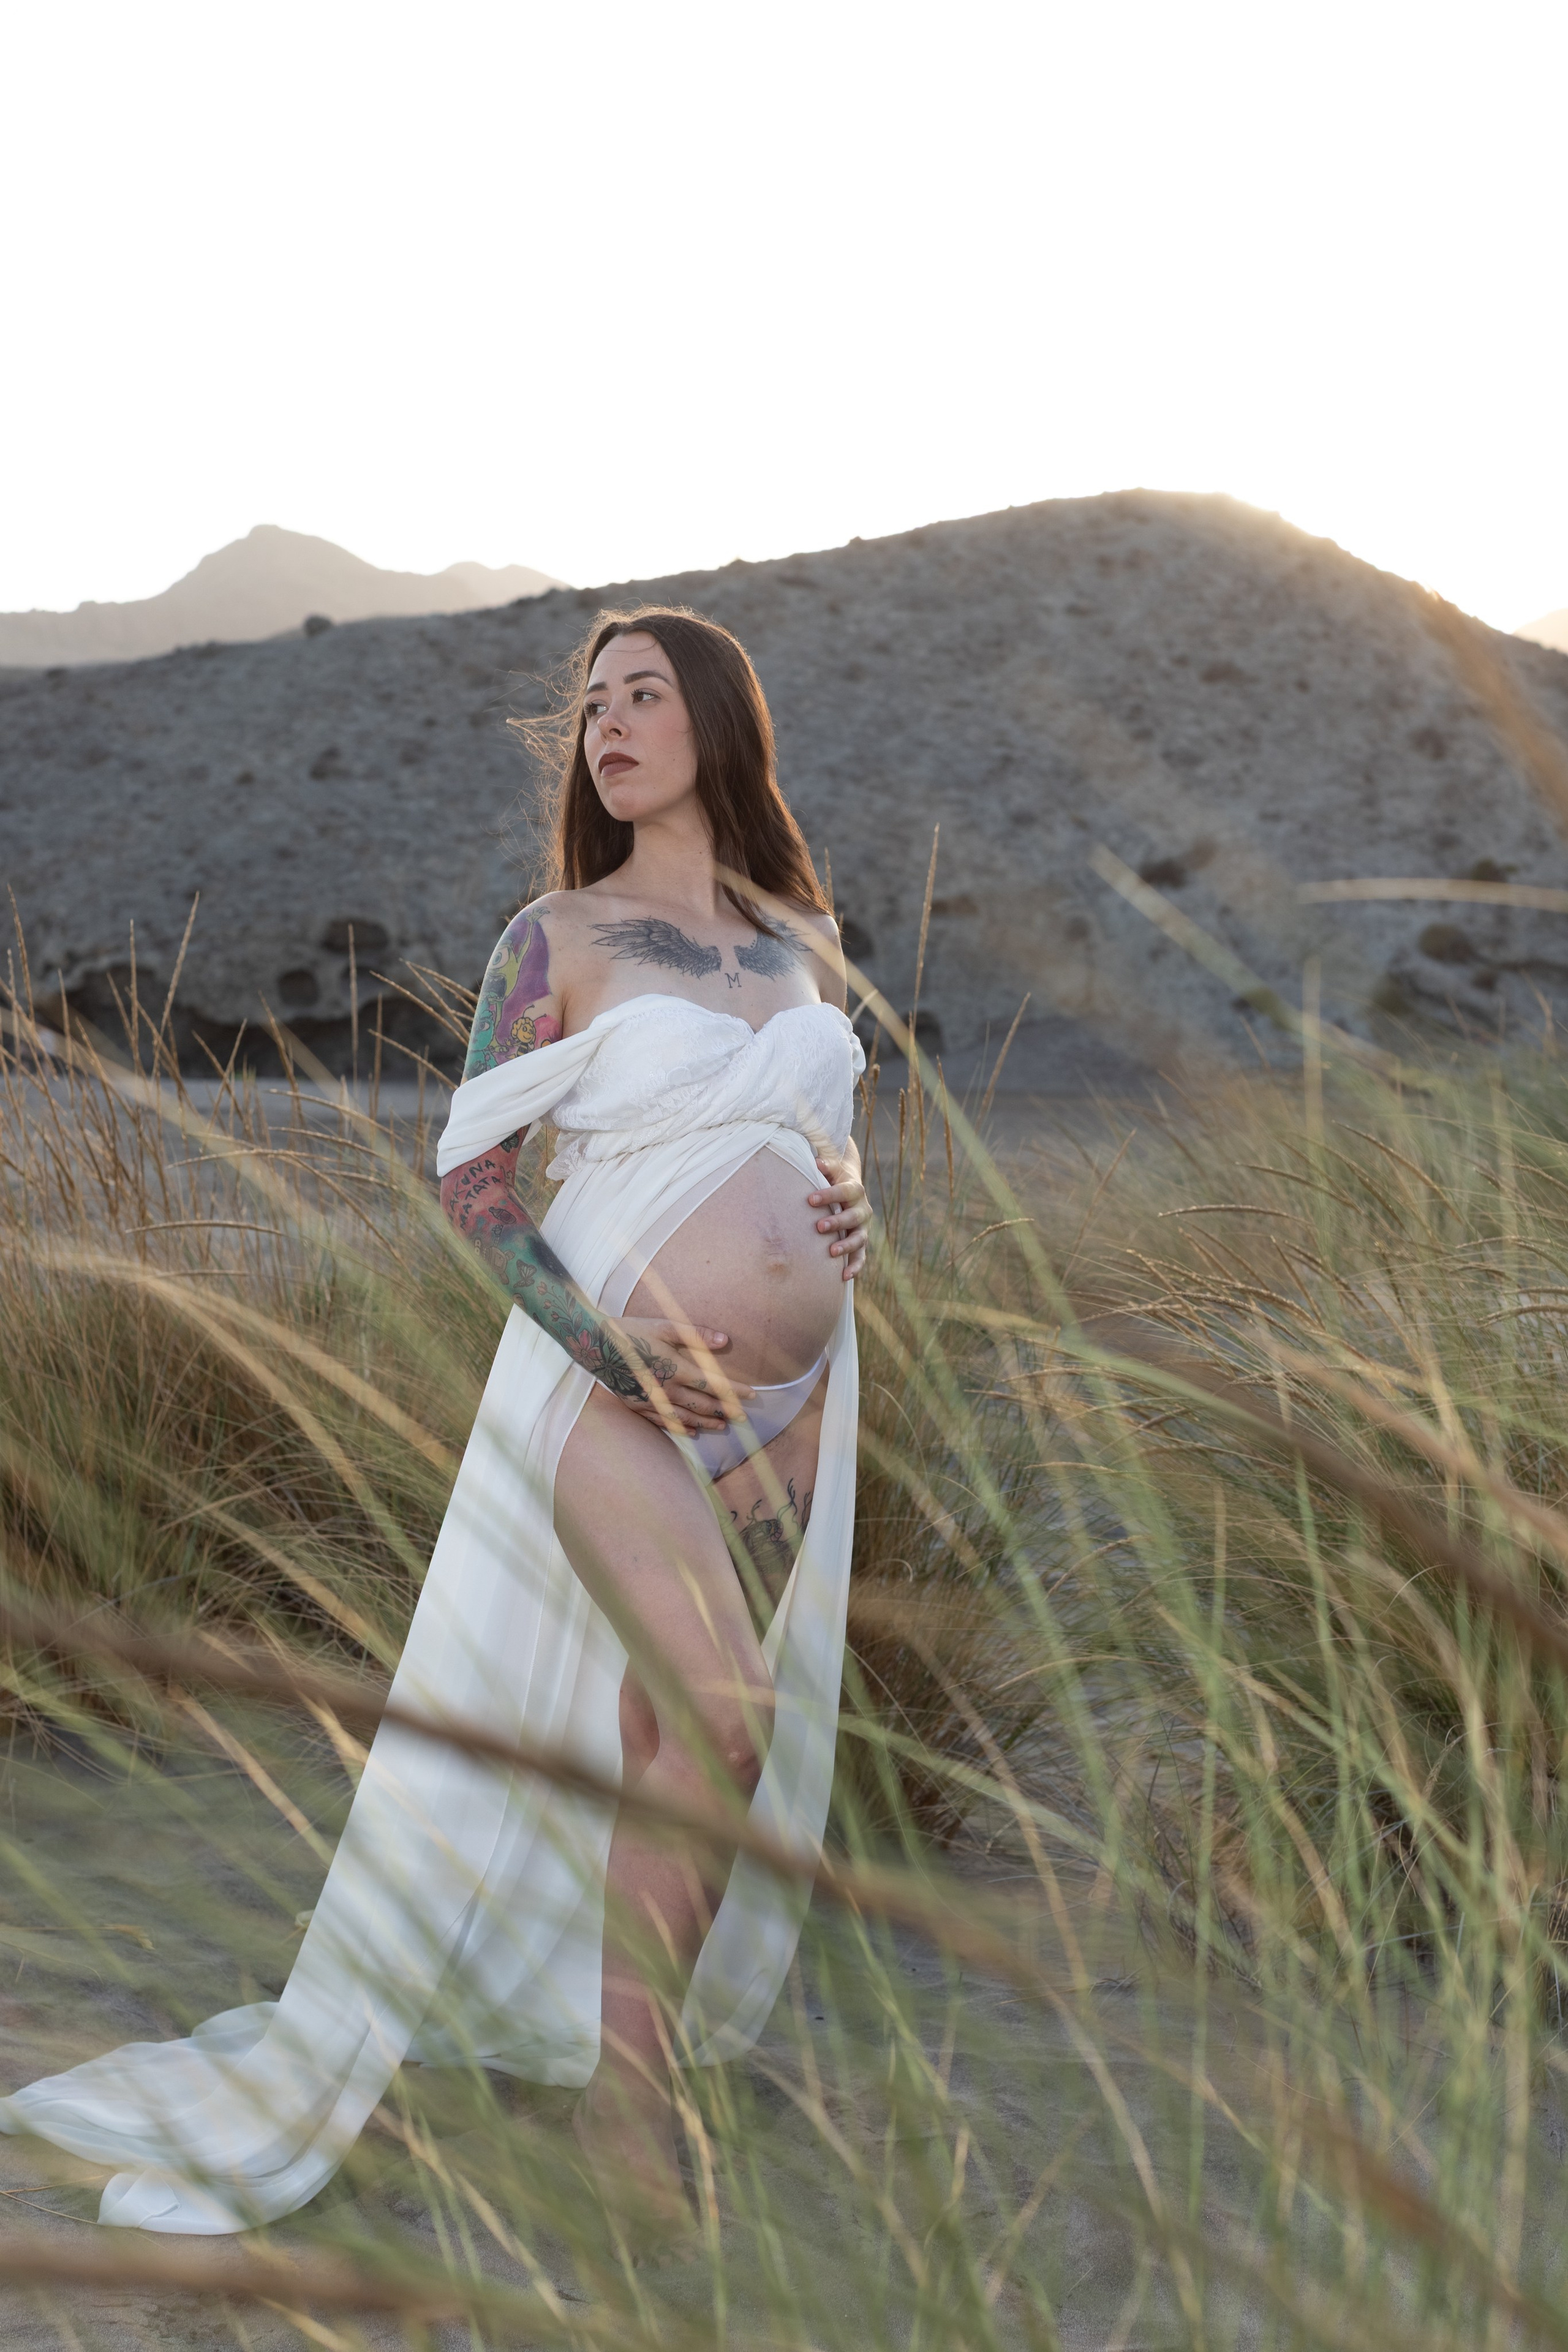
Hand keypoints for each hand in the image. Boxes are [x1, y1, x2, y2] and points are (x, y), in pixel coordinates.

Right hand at [599, 1315, 754, 1436]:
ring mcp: (651, 1401)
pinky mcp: (638, 1406)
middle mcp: (666, 1389)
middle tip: (742, 1417)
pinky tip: (691, 1432)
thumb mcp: (665, 1326)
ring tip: (722, 1426)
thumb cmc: (632, 1332)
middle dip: (725, 1411)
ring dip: (706, 1423)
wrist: (596, 1345)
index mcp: (676, 1368)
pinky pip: (663, 1422)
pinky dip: (680, 1428)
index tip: (752, 1396)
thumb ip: (696, 1335)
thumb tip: (725, 1340)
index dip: (734, 1392)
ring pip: (685, 1417)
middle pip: (702, 1405)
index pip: (713, 1385)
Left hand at [808, 1154, 871, 1280]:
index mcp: (855, 1190)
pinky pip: (861, 1257)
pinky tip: (844, 1277)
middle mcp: (863, 1209)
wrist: (850, 1191)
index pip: (843, 1191)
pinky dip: (855, 1267)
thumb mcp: (833, 1171)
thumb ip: (826, 1166)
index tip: (810, 1199)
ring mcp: (863, 1228)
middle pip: (852, 1216)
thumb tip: (816, 1161)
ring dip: (846, 1246)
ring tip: (831, 1251)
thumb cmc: (834, 1180)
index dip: (828, 1195)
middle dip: (837, 1222)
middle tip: (819, 1227)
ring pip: (859, 1239)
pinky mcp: (861, 1244)